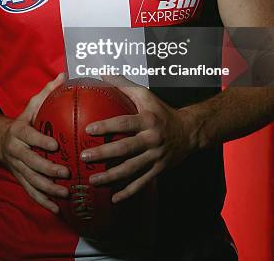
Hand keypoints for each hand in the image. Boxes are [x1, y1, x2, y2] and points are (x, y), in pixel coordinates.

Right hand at [0, 72, 69, 212]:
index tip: (55, 146)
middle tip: (65, 172)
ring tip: (65, 193)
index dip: (40, 142)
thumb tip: (64, 75)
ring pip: (31, 181)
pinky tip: (57, 209)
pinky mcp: (20, 179)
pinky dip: (43, 202)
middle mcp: (16, 151)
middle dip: (47, 169)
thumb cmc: (23, 120)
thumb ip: (47, 92)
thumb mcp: (32, 104)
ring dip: (47, 189)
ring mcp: (17, 167)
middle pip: (31, 163)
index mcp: (19, 132)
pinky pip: (31, 192)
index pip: (29, 137)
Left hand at [80, 80, 193, 202]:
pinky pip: (142, 182)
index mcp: (147, 120)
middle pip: (125, 148)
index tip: (89, 129)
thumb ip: (124, 85)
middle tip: (84, 156)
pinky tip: (113, 198)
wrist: (189, 131)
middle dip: (104, 154)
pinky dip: (128, 192)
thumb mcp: (146, 95)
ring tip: (93, 180)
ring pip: (131, 169)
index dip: (107, 126)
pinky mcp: (159, 169)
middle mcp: (152, 139)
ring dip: (111, 177)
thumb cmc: (161, 110)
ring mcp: (156, 156)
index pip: (125, 123)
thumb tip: (103, 73)